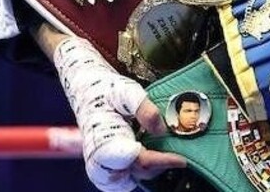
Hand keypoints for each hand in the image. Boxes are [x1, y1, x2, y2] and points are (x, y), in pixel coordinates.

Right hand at [53, 36, 187, 191]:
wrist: (87, 93)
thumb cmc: (106, 91)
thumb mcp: (126, 91)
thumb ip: (144, 109)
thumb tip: (162, 130)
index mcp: (105, 141)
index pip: (138, 160)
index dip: (162, 161)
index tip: (182, 159)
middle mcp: (100, 160)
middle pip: (139, 172)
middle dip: (161, 164)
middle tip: (178, 153)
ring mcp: (102, 168)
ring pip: (134, 178)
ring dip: (153, 168)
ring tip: (166, 153)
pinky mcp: (106, 170)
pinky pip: (127, 179)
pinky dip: (142, 171)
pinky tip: (153, 157)